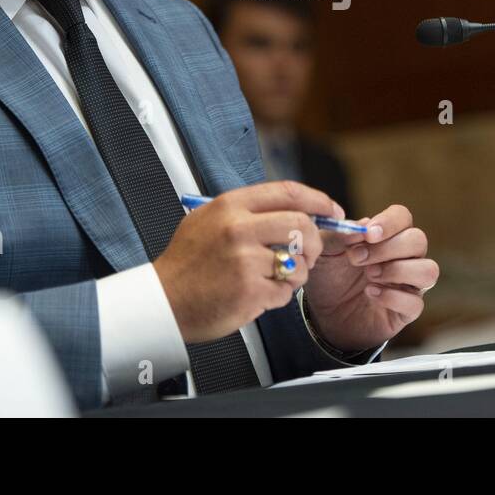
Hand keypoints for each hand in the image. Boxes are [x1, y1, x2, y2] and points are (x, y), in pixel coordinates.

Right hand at [153, 181, 343, 343]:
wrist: (162, 302)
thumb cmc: (186, 264)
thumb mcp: (208, 220)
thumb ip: (248, 212)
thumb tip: (297, 210)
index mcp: (230, 206)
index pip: (288, 192)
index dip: (318, 201)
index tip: (332, 211)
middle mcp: (238, 228)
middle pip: (302, 225)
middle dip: (314, 242)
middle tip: (309, 254)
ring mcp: (245, 259)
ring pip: (299, 262)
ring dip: (296, 274)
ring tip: (276, 278)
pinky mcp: (249, 290)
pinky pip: (286, 291)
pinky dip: (279, 296)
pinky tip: (259, 294)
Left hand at [301, 204, 438, 353]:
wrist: (323, 312)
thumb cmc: (329, 274)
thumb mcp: (324, 250)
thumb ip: (338, 234)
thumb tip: (359, 225)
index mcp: (387, 235)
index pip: (403, 217)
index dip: (389, 222)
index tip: (367, 234)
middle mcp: (404, 257)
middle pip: (418, 240)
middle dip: (388, 248)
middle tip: (357, 258)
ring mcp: (408, 284)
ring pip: (428, 270)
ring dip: (398, 270)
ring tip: (369, 275)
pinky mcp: (406, 311)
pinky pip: (416, 303)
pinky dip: (392, 297)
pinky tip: (371, 293)